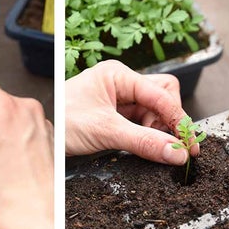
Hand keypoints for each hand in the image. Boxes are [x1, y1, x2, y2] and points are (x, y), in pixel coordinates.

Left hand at [65, 60, 196, 164]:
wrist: (39, 141)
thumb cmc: (62, 124)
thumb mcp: (105, 132)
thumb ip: (143, 142)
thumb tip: (176, 153)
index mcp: (117, 75)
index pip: (161, 93)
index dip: (178, 119)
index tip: (188, 144)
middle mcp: (121, 83)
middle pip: (164, 98)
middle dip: (168, 122)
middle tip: (169, 146)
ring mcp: (119, 99)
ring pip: (155, 113)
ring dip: (158, 132)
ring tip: (151, 148)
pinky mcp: (117, 116)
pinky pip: (143, 124)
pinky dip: (148, 137)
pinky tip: (144, 147)